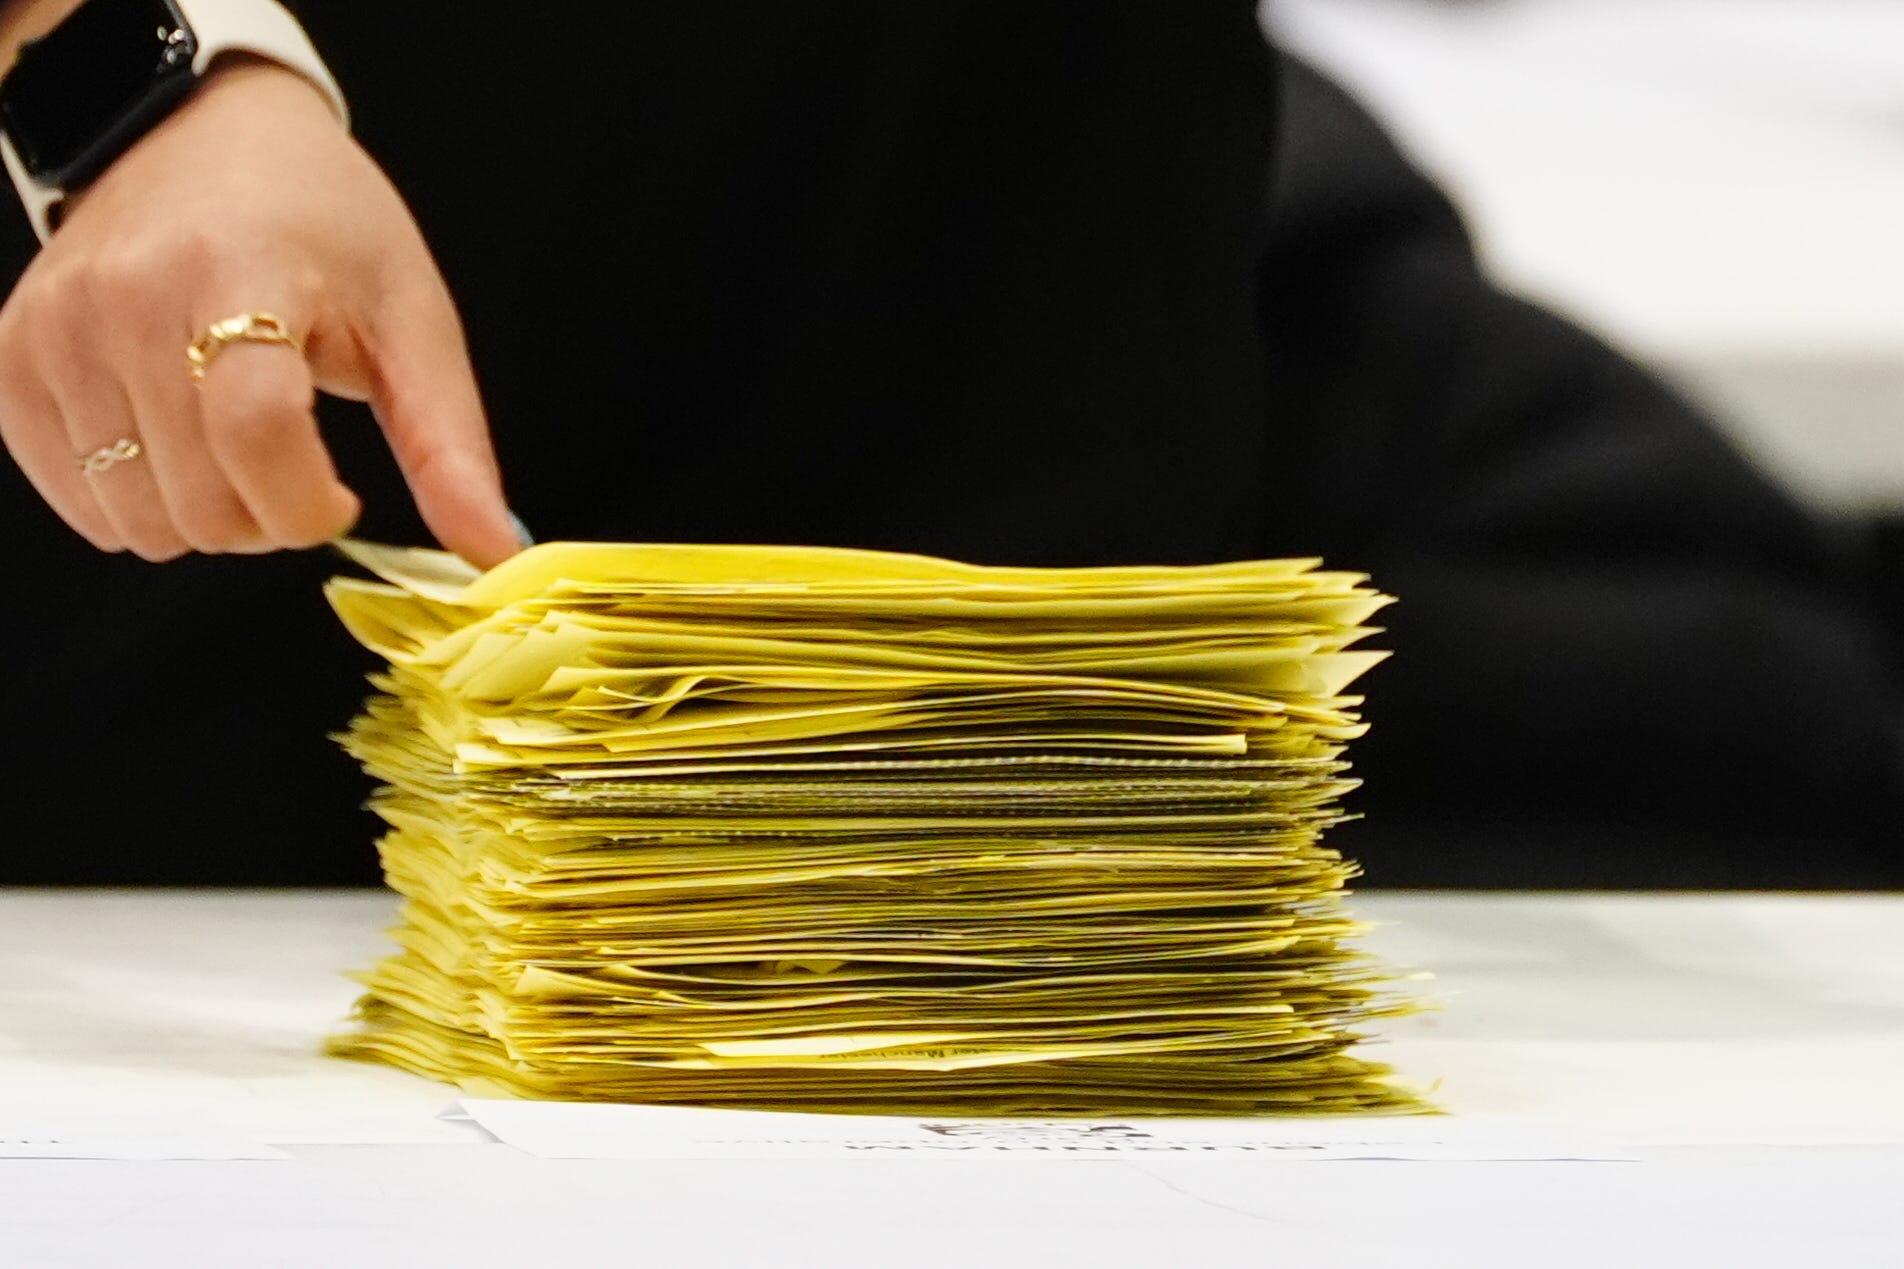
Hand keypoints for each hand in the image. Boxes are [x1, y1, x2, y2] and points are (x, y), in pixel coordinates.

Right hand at [0, 58, 522, 565]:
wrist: (205, 135)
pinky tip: (178, 444)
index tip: (340, 497)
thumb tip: (498, 551)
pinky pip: (75, 499)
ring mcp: (58, 330)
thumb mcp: (412, 320)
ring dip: (205, 516)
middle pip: (201, 503)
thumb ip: (449, 446)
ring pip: (138, 522)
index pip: (257, 434)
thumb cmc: (323, 223)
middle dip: (268, 518)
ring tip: (236, 443)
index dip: (307, 504)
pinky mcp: (17, 356)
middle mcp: (127, 300)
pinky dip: (136, 502)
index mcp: (238, 274)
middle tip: (296, 460)